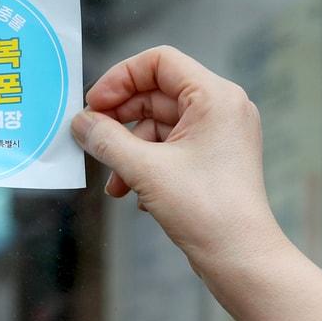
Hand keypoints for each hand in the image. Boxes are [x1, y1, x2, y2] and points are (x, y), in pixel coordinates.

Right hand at [71, 46, 288, 272]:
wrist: (241, 258)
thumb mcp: (145, 170)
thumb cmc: (206, 210)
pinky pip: (171, 149)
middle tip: (91, 141)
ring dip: (129, 152)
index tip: (93, 105)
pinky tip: (135, 195)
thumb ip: (106, 140)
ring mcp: (219, 135)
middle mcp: (222, 109)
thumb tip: (79, 123)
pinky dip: (147, 166)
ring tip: (114, 184)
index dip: (120, 78)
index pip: (159, 62)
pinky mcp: (214, 160)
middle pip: (156, 94)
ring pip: (159, 127)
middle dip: (120, 121)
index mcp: (215, 96)